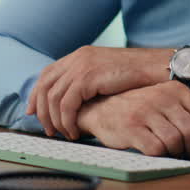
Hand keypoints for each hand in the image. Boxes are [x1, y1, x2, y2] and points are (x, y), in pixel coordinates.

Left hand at [27, 46, 172, 138]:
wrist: (156, 68)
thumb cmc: (138, 76)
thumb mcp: (107, 75)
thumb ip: (89, 81)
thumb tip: (75, 101)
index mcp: (80, 55)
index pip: (47, 74)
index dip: (36, 94)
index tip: (33, 113)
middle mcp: (77, 58)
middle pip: (44, 86)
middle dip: (42, 111)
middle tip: (49, 130)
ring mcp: (81, 66)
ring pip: (53, 98)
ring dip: (56, 120)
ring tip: (65, 134)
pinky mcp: (87, 77)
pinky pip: (66, 104)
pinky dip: (67, 121)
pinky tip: (75, 131)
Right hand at [76, 81, 189, 160]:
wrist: (101, 108)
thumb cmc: (140, 110)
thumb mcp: (166, 104)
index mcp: (175, 89)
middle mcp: (162, 97)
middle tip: (186, 153)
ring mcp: (146, 111)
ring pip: (176, 142)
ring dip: (176, 153)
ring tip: (168, 150)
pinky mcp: (132, 127)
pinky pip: (157, 149)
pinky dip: (160, 156)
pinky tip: (153, 151)